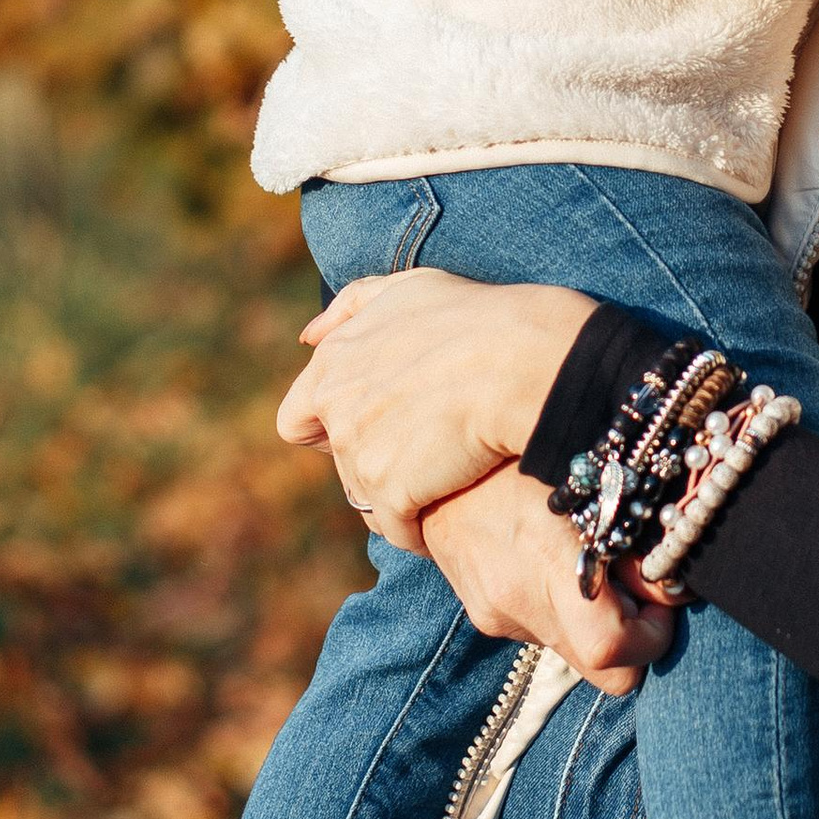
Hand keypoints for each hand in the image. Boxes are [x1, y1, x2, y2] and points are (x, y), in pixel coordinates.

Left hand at [278, 267, 595, 553]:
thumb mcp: (407, 288)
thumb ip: (352, 307)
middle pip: (339, 460)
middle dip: (373, 460)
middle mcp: (335, 409)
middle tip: (424, 451)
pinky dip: (420, 530)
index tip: (372, 428)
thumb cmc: (476, 318)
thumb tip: (309, 337)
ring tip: (443, 483)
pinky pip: (399, 529)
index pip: (297, 419)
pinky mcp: (393, 494)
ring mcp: (360, 454)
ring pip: (367, 497)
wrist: (522, 360)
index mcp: (333, 362)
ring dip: (399, 494)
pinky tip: (450, 515)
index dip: (328, 430)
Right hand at [413, 462, 677, 693]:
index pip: (610, 651)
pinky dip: (562, 608)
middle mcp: (517, 604)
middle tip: (632, 586)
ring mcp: (495, 614)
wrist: (433, 452)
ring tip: (589, 559)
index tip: (659, 602)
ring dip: (594, 620)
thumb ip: (638, 543)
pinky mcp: (484, 613)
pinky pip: (543, 630)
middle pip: (600, 672)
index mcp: (545, 567)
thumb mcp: (593, 481)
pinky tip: (554, 560)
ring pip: (573, 651)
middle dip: (630, 641)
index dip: (651, 637)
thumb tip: (672, 592)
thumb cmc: (522, 453)